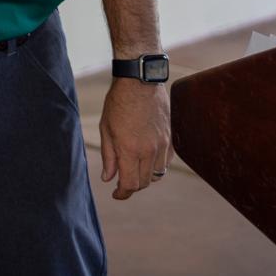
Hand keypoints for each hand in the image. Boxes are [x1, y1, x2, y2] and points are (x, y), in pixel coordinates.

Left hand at [98, 77, 171, 199]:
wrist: (140, 81)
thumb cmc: (118, 102)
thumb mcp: (106, 128)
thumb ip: (109, 156)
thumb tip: (108, 178)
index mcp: (130, 149)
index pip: (130, 184)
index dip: (122, 194)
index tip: (116, 194)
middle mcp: (149, 151)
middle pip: (144, 183)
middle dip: (132, 186)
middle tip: (122, 182)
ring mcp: (162, 145)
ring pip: (156, 175)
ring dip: (145, 177)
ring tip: (134, 170)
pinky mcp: (169, 138)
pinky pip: (166, 162)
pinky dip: (156, 166)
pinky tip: (146, 159)